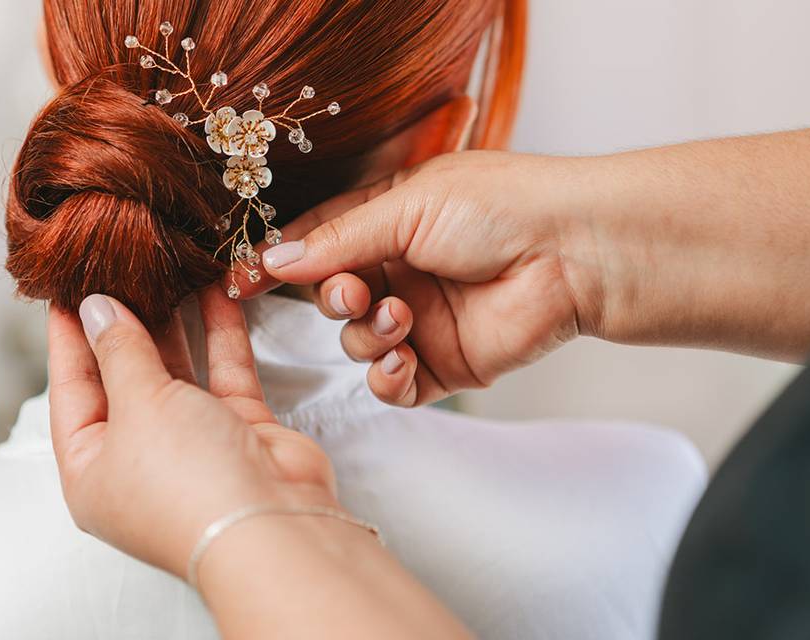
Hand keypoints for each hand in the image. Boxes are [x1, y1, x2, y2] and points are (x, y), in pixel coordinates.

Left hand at [48, 286, 336, 579]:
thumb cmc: (186, 483)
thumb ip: (119, 352)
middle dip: (123, 324)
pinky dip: (220, 334)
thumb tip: (97, 310)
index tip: (67, 288)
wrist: (271, 525)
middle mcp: (140, 458)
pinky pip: (224, 373)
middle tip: (120, 268)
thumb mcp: (137, 407)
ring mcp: (192, 444)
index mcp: (92, 470)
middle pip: (123, 378)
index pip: (71, 391)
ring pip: (177, 372)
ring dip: (173, 323)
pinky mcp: (240, 431)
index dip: (69, 338)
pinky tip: (215, 290)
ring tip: (164, 270)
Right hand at [233, 151, 591, 405]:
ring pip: (358, 344)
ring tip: (402, 317)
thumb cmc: (498, 208)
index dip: (279, 264)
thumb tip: (275, 260)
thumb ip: (339, 240)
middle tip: (352, 293)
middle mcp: (400, 272)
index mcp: (389, 222)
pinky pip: (392, 386)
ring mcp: (421, 321)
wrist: (572, 253)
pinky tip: (405, 360)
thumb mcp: (407, 207)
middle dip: (333, 301)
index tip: (238, 282)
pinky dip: (387, 380)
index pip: (318, 245)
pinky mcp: (444, 364)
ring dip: (368, 336)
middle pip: (332, 299)